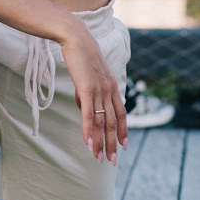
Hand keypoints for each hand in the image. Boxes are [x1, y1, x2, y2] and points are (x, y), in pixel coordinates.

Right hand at [58, 20, 126, 162]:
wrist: (76, 38)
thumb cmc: (80, 54)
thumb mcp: (88, 75)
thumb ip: (88, 92)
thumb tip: (84, 107)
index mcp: (112, 86)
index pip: (121, 114)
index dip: (123, 130)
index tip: (124, 145)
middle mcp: (109, 91)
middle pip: (113, 123)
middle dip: (113, 144)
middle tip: (113, 161)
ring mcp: (99, 91)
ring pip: (101, 123)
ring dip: (101, 143)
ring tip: (100, 159)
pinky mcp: (86, 90)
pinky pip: (88, 116)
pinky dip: (89, 132)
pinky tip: (89, 144)